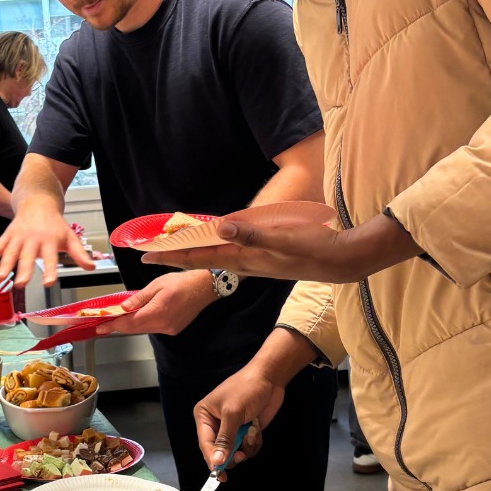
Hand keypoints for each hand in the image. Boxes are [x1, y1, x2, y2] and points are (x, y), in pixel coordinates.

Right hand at [0, 201, 94, 286]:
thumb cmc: (55, 224)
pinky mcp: (8, 235)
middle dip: (23, 270)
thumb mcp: (70, 237)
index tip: (49, 283)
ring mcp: (19, 236)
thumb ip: (79, 254)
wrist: (38, 201)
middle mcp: (33, 239)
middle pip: (28, 256)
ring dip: (4, 264)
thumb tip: (91, 268)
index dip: (50, 270)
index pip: (51, 258)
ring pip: (11, 252)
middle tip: (20, 284)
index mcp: (50, 241)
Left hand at [96, 271, 214, 336]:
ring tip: (118, 319)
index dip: (113, 325)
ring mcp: (170, 329)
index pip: (130, 323)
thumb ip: (139, 298)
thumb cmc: (182, 282)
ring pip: (144, 329)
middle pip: (135, 329)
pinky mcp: (174, 329)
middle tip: (104, 324)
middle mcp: (164, 325)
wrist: (205, 288)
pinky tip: (138, 317)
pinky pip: (153, 328)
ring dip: (131, 325)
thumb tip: (123, 307)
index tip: (101, 327)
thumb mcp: (157, 285)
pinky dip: (143, 324)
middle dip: (119, 326)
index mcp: (158, 312)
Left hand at [144, 212, 419, 282]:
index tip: (147, 256)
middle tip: (150, 255)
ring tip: (175, 251)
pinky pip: (232, 256)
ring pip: (216, 259)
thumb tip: (220, 227)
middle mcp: (246, 264)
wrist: (343, 261)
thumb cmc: (315, 247)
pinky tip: (217, 247)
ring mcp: (256, 264)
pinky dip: (217, 251)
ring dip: (194, 254)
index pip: (200, 257)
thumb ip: (251, 232)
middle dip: (175, 257)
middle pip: (202, 260)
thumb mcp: (282, 236)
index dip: (172, 256)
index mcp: (245, 259)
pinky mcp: (267, 260)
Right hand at [194, 367, 285, 476]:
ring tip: (252, 431)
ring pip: (235, 452)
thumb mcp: (233, 413)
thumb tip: (216, 461)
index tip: (220, 474)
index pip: (205, 443)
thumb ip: (225, 439)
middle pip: (219, 452)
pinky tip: (257, 428)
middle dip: (232, 454)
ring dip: (246, 445)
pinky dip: (254, 441)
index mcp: (204, 416)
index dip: (212, 459)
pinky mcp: (245, 431)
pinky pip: (247, 447)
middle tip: (241, 454)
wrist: (270, 378)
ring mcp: (232, 428)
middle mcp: (215, 424)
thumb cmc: (246, 389)